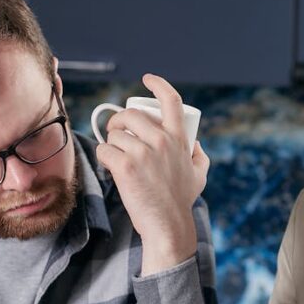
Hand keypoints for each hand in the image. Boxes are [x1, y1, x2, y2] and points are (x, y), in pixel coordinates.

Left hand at [95, 73, 209, 274]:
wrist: (167, 224)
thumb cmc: (181, 201)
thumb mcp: (199, 174)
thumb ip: (199, 156)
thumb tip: (195, 143)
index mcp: (179, 138)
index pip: (171, 100)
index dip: (158, 84)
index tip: (147, 79)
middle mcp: (161, 141)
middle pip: (130, 114)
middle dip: (118, 120)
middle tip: (116, 132)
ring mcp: (142, 153)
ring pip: (114, 134)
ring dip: (110, 143)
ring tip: (115, 156)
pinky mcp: (125, 167)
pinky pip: (104, 150)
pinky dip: (103, 157)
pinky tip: (110, 167)